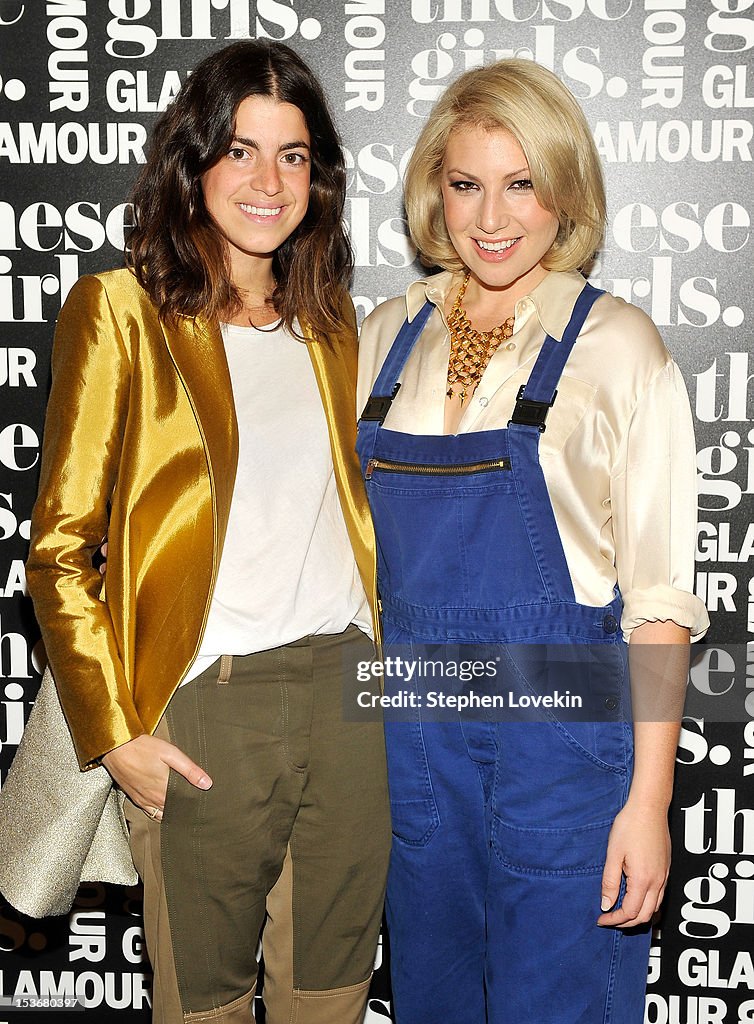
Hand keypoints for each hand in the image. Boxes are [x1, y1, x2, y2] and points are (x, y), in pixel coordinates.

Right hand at [101, 733, 211, 820]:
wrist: (115, 748)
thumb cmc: (142, 748)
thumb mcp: (170, 753)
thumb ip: (189, 769)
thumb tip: (207, 783)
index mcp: (164, 788)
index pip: (184, 804)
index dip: (194, 804)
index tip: (202, 803)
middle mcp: (153, 798)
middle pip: (174, 811)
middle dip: (184, 809)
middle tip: (195, 806)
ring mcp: (143, 800)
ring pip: (162, 815)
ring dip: (172, 813)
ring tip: (182, 808)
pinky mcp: (135, 798)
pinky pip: (150, 813)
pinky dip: (159, 814)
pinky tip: (165, 808)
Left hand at [597, 799, 669, 927]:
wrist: (649, 808)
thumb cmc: (629, 827)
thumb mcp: (613, 854)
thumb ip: (610, 882)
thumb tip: (606, 905)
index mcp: (643, 880)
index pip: (630, 912)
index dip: (614, 920)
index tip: (601, 919)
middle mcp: (658, 882)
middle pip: (645, 916)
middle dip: (626, 923)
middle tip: (609, 919)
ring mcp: (665, 876)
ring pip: (655, 908)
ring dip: (638, 915)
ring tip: (620, 912)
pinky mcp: (666, 870)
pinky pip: (660, 896)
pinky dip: (648, 905)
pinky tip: (635, 898)